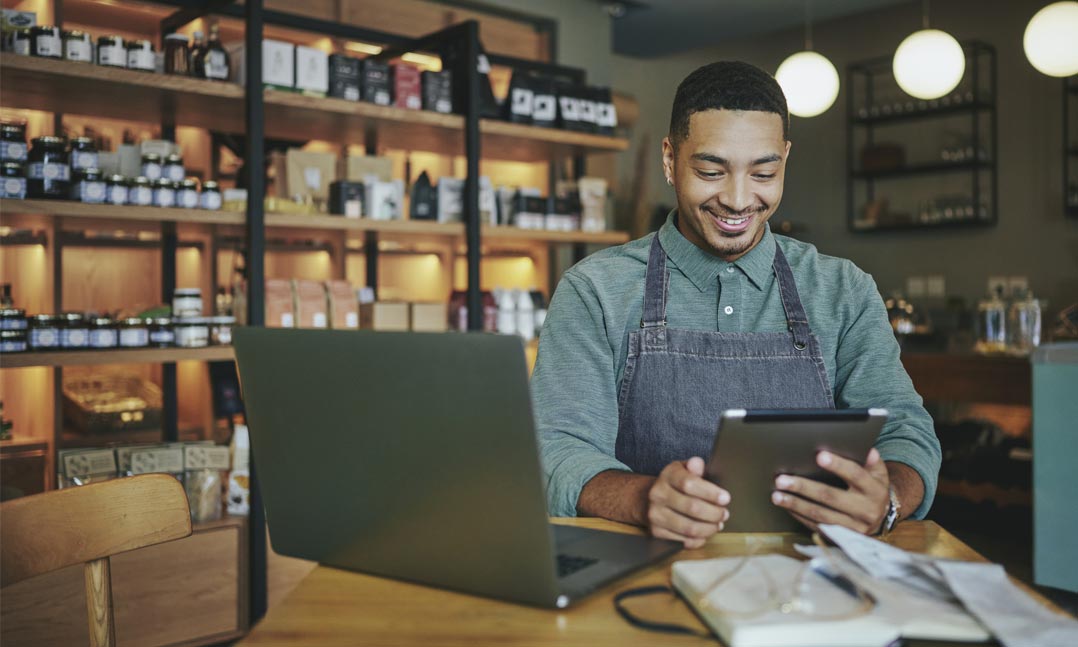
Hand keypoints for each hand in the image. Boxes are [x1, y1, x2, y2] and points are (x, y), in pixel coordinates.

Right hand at [646, 457, 730, 547]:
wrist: (649, 499)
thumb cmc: (675, 484)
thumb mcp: (684, 470)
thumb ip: (694, 467)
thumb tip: (697, 463)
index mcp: (668, 475)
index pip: (689, 484)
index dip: (710, 493)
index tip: (725, 498)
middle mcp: (658, 494)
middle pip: (692, 508)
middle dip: (714, 513)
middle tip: (724, 514)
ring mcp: (655, 514)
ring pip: (689, 528)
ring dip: (709, 528)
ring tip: (717, 524)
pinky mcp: (656, 531)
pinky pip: (683, 540)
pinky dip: (698, 539)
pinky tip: (705, 533)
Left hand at [771, 448, 889, 534]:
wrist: (879, 517)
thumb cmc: (872, 487)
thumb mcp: (877, 473)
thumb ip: (871, 461)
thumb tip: (867, 450)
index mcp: (875, 490)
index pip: (856, 475)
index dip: (838, 465)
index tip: (819, 455)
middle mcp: (866, 510)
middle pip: (831, 497)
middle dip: (804, 487)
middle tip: (782, 480)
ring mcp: (853, 527)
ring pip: (820, 514)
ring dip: (796, 504)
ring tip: (777, 495)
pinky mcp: (841, 536)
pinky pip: (817, 526)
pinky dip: (799, 515)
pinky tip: (786, 506)